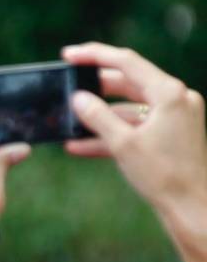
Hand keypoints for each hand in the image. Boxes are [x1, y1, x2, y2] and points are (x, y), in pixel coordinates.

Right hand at [63, 42, 206, 214]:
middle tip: (67, 84)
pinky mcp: (171, 134)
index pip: (127, 62)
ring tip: (69, 121)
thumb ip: (97, 117)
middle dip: (95, 87)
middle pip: (128, 82)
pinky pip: (136, 126)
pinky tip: (81, 145)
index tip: (69, 55)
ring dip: (100, 115)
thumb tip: (78, 98)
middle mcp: (176, 99)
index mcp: (170, 93)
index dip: (94, 56)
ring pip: (129, 107)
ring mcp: (175, 116)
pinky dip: (112, 132)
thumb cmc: (163, 176)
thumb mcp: (122, 144)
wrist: (192, 207)